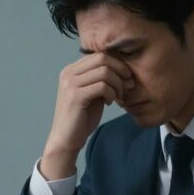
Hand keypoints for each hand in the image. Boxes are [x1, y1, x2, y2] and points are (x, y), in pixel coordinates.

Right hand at [41, 54, 132, 178]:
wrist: (66, 139)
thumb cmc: (81, 117)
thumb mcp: (92, 93)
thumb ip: (100, 79)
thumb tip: (122, 67)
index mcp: (71, 70)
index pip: (99, 55)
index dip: (117, 64)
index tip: (127, 78)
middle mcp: (68, 73)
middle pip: (102, 58)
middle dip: (120, 71)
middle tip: (128, 85)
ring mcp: (70, 84)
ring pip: (104, 72)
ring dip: (117, 85)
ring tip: (118, 97)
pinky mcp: (75, 96)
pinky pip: (102, 86)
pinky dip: (111, 94)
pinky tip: (109, 102)